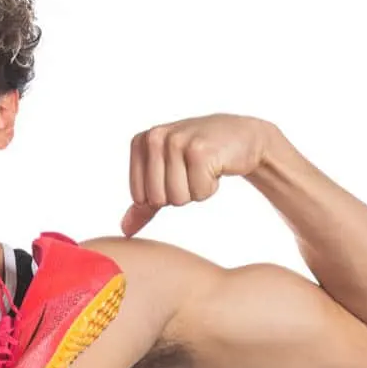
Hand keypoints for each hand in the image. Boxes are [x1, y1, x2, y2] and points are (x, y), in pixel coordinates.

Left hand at [121, 114, 276, 236]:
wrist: (241, 137)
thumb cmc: (200, 157)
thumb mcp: (166, 175)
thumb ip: (144, 203)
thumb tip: (125, 231)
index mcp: (141, 142)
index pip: (140, 197)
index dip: (163, 195)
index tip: (178, 174)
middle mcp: (155, 138)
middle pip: (157, 199)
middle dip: (180, 194)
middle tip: (192, 172)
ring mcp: (177, 141)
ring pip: (177, 198)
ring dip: (196, 190)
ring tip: (204, 169)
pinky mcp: (200, 150)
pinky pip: (199, 192)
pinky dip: (210, 187)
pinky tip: (216, 167)